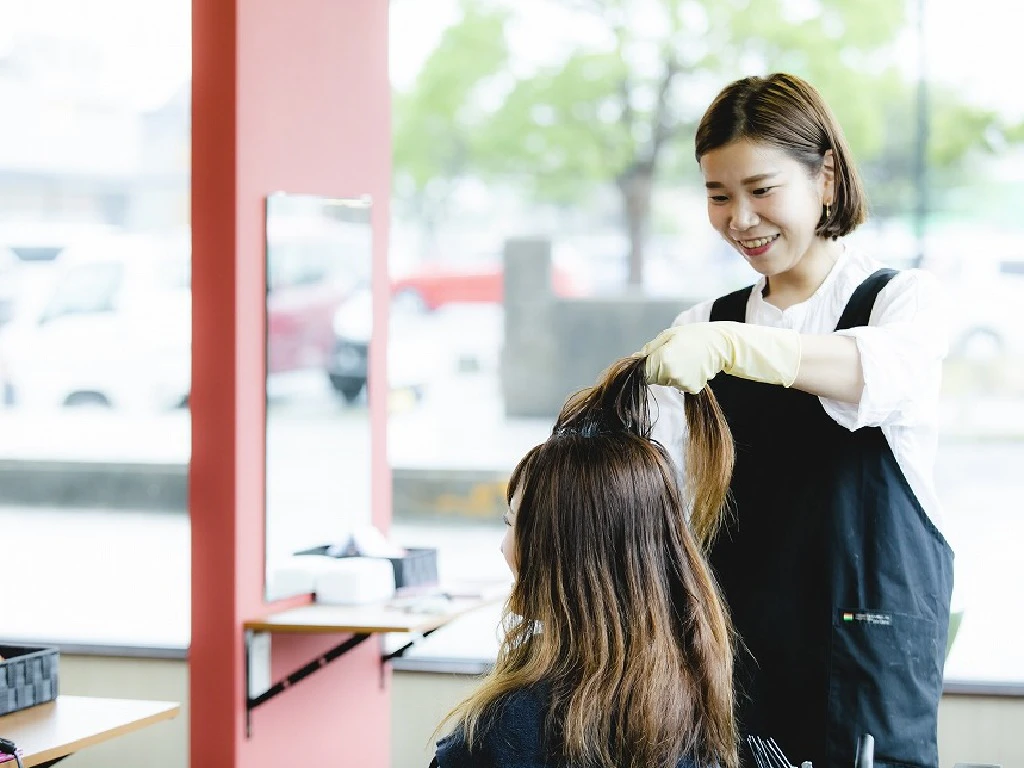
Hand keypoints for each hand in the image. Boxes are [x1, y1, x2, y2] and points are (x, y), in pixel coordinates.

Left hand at [639, 321, 801, 393]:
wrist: (721, 344)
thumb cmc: (693, 335)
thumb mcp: (667, 336)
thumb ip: (649, 350)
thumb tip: (634, 361)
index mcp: (663, 360)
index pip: (642, 371)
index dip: (644, 365)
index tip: (648, 359)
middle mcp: (672, 375)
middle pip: (653, 377)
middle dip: (656, 367)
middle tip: (670, 353)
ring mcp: (683, 384)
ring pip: (665, 381)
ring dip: (668, 372)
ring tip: (682, 357)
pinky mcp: (692, 389)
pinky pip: (678, 384)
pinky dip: (680, 377)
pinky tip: (690, 365)